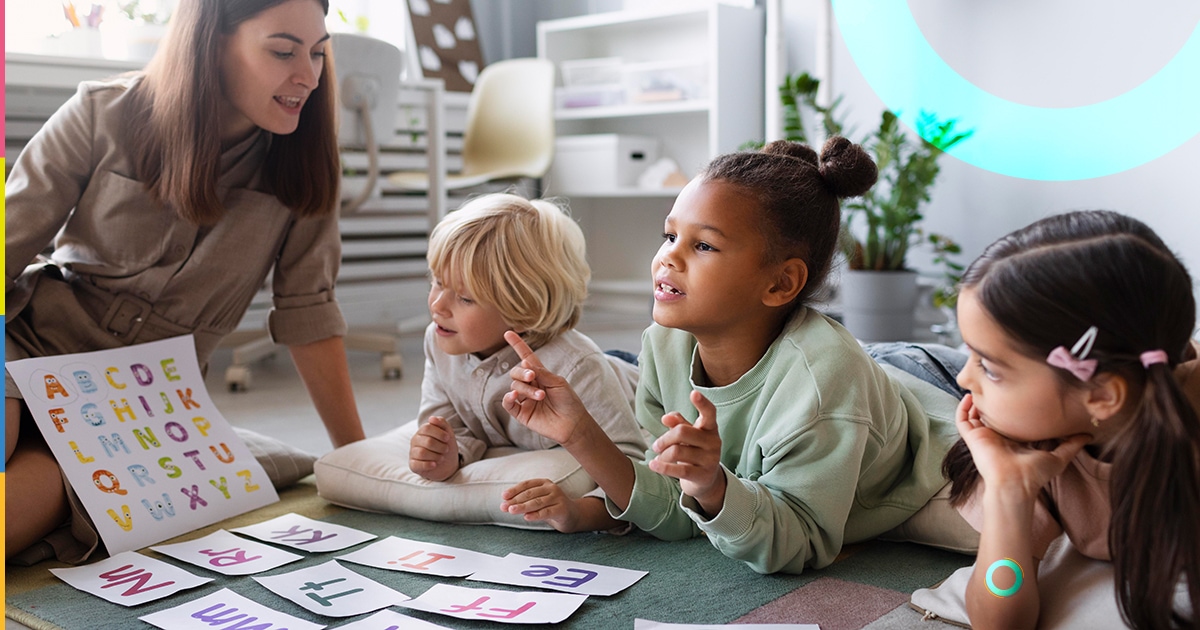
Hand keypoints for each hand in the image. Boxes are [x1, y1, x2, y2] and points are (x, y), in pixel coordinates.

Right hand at [409, 416, 459, 480]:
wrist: (448, 463)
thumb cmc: (445, 446)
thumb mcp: (448, 433)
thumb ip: (441, 423)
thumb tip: (431, 418)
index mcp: (422, 431)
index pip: (426, 428)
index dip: (439, 433)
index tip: (447, 438)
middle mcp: (415, 440)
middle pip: (427, 441)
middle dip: (441, 446)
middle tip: (446, 449)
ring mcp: (412, 453)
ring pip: (422, 453)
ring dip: (436, 456)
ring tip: (441, 458)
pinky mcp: (413, 465)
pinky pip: (417, 464)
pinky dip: (428, 465)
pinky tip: (434, 464)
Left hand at [500, 478, 581, 531]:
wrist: (572, 515)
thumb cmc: (551, 507)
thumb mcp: (538, 501)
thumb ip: (525, 501)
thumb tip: (506, 504)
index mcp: (544, 483)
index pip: (526, 485)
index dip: (514, 490)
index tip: (504, 496)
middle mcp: (551, 488)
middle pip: (530, 494)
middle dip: (515, 500)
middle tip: (504, 507)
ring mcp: (558, 498)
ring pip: (537, 502)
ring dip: (522, 507)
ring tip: (511, 510)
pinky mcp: (562, 509)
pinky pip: (546, 512)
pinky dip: (535, 515)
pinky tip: (526, 517)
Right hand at [502, 331, 590, 445]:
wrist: (572, 423)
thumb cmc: (569, 401)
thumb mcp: (557, 382)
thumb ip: (541, 373)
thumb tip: (525, 364)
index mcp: (540, 375)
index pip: (525, 357)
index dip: (517, 345)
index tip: (508, 333)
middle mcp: (530, 385)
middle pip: (516, 372)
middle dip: (522, 373)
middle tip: (533, 377)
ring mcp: (524, 399)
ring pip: (514, 386)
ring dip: (526, 389)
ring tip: (541, 396)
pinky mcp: (521, 413)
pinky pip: (508, 403)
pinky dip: (509, 397)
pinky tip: (515, 395)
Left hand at [648, 390, 725, 515]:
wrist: (705, 480)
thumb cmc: (694, 451)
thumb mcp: (687, 435)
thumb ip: (678, 423)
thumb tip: (666, 417)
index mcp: (710, 428)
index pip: (709, 413)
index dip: (702, 403)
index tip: (693, 393)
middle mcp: (714, 442)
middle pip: (682, 432)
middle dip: (664, 438)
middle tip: (656, 446)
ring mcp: (710, 460)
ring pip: (677, 451)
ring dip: (662, 455)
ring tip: (658, 457)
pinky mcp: (703, 475)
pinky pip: (679, 470)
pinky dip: (662, 467)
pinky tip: (653, 465)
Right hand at [956, 393, 1089, 501]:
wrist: (1016, 482)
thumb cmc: (1035, 473)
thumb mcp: (1058, 457)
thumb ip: (1071, 445)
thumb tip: (1089, 434)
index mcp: (1013, 440)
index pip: (1008, 420)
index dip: (1009, 407)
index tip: (1015, 391)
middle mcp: (996, 437)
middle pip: (989, 414)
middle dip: (991, 400)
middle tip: (996, 383)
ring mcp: (983, 436)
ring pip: (974, 415)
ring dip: (975, 401)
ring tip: (981, 386)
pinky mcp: (972, 438)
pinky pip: (962, 420)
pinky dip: (963, 408)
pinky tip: (970, 396)